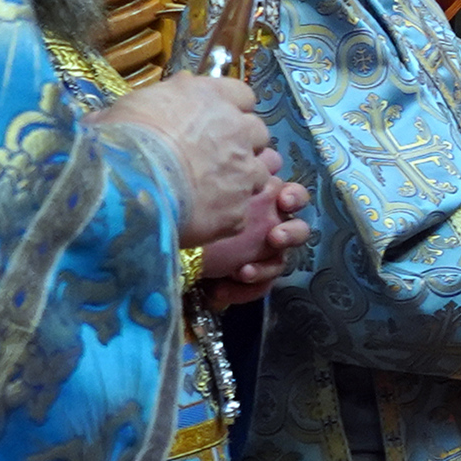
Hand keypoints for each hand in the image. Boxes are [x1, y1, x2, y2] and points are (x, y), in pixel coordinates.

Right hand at [103, 72, 277, 250]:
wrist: (127, 188)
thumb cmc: (123, 139)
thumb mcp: (133, 104)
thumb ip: (161, 97)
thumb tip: (170, 90)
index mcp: (211, 97)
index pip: (242, 94)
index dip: (232, 108)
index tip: (217, 119)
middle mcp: (237, 130)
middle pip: (258, 132)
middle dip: (243, 142)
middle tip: (217, 155)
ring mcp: (244, 171)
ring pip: (260, 171)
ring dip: (242, 177)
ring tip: (212, 189)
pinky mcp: (240, 209)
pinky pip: (241, 208)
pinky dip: (227, 211)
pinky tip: (203, 215)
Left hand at [195, 176, 311, 305]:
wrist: (163, 241)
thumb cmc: (186, 209)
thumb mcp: (211, 192)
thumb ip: (241, 178)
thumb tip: (263, 168)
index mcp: (260, 196)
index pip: (290, 196)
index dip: (293, 199)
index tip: (282, 201)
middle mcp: (265, 224)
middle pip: (296, 228)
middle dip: (291, 233)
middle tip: (275, 238)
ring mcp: (259, 253)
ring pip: (281, 261)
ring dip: (267, 267)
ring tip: (244, 273)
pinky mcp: (250, 278)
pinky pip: (262, 286)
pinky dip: (245, 289)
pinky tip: (220, 292)